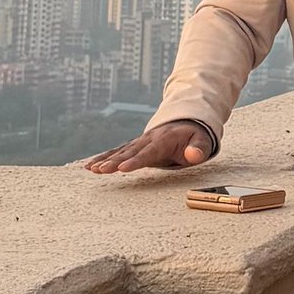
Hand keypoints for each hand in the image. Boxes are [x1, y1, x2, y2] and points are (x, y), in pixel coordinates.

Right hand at [83, 121, 213, 173]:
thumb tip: (194, 155)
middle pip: (129, 152)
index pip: (148, 152)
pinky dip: (103, 158)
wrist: (186, 123)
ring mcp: (139, 142)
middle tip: (101, 170)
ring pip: (120, 151)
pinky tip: (90, 167)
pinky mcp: (135, 147)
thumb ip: (199, 149)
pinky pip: (117, 152)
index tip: (123, 168)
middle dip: (114, 161)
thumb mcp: (203, 141)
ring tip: (92, 169)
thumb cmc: (195, 137)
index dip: (135, 160)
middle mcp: (148, 140)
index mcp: (163, 140)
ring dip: (105, 160)